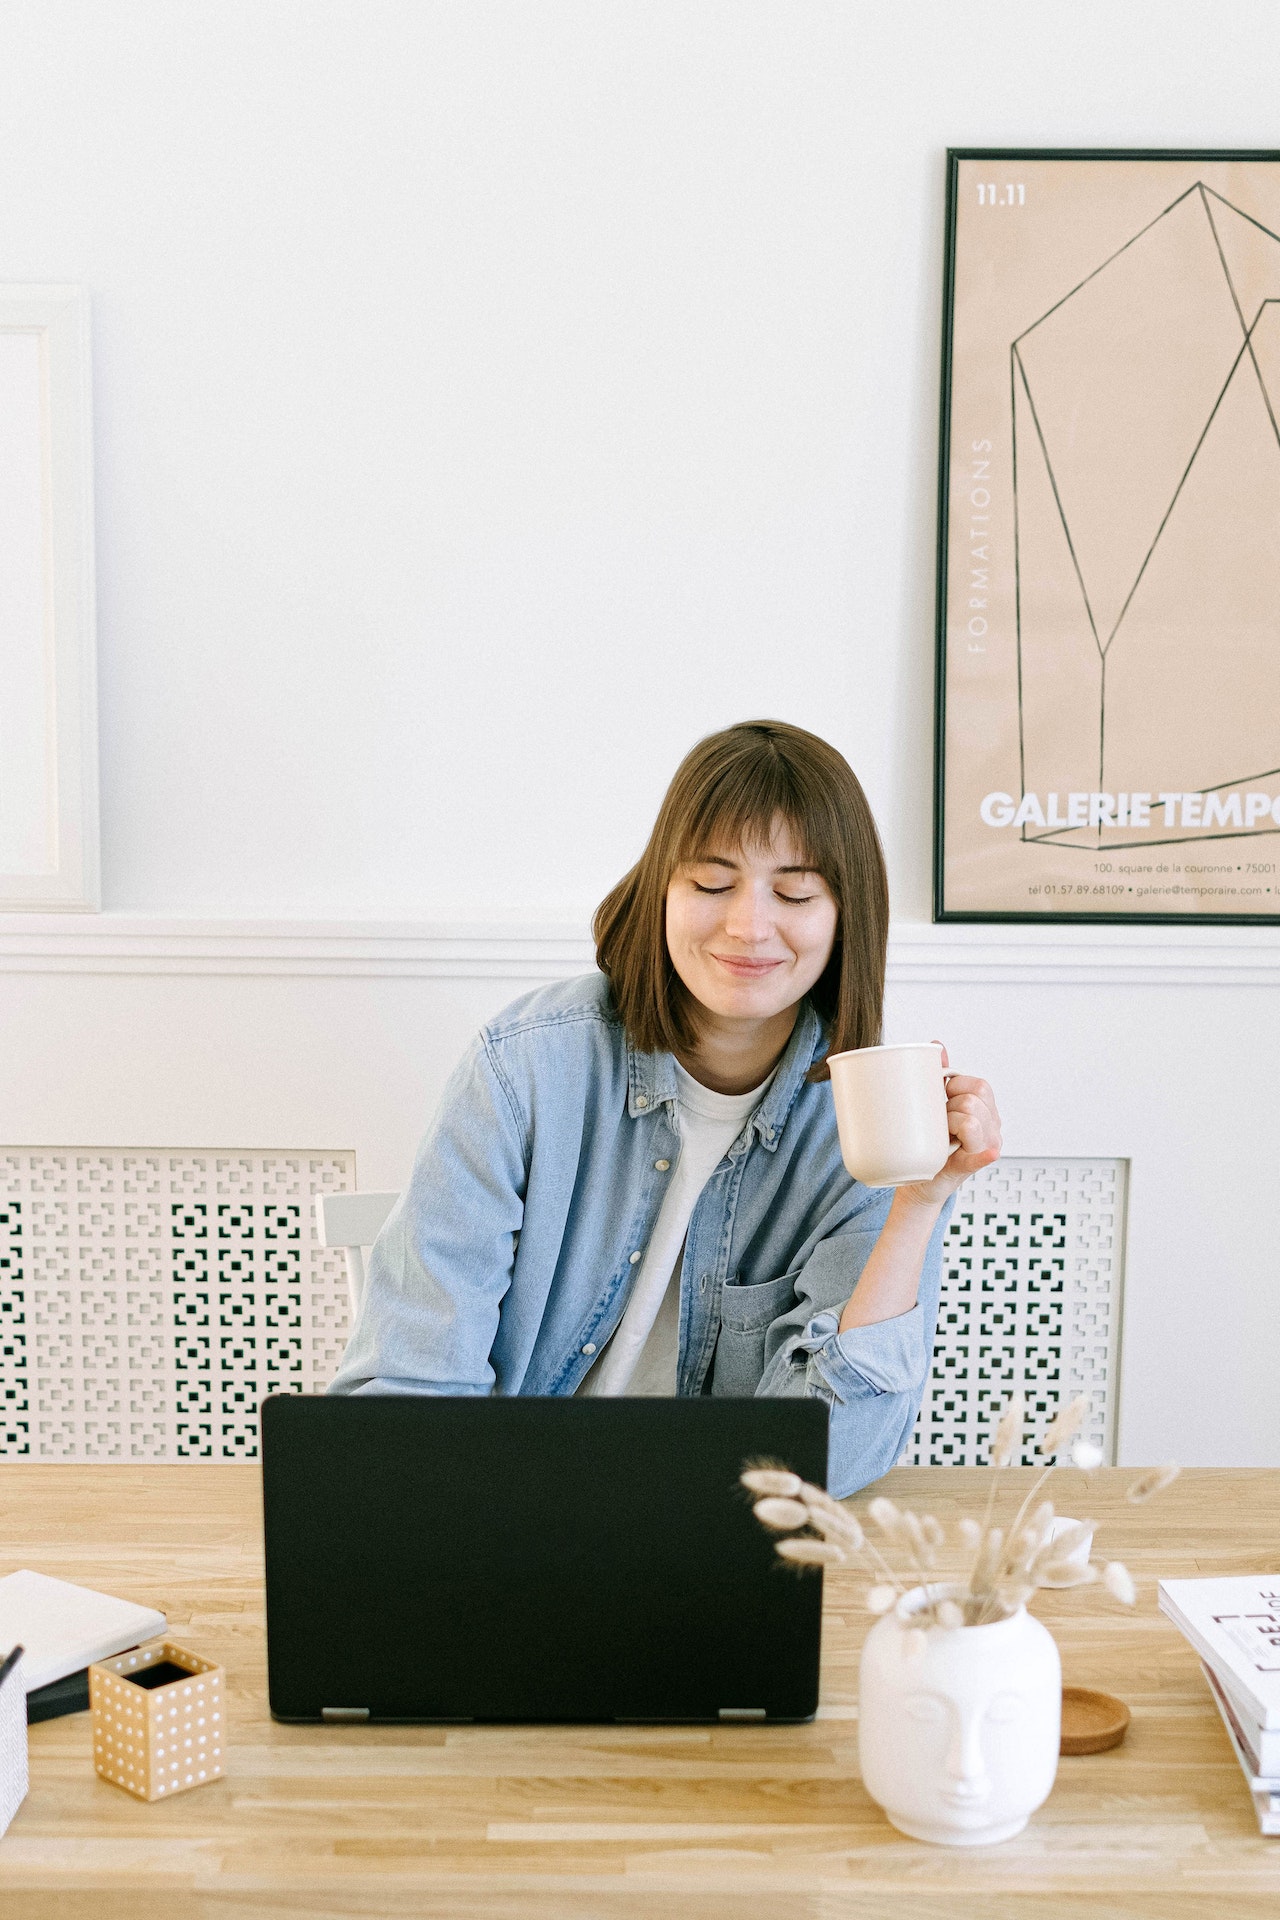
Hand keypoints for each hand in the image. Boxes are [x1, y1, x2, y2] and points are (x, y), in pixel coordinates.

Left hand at [896, 1044, 1001, 1210]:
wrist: (919, 1179)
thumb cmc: (931, 1140)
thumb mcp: (936, 1105)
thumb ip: (939, 1075)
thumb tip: (937, 1045)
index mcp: (987, 1110)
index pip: (980, 1085)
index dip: (956, 1087)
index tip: (943, 1097)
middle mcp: (992, 1127)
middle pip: (975, 1100)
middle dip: (951, 1105)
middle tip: (940, 1120)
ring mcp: (986, 1146)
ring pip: (971, 1120)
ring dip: (949, 1123)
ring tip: (941, 1134)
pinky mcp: (972, 1165)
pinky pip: (983, 1155)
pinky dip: (985, 1153)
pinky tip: (989, 1152)